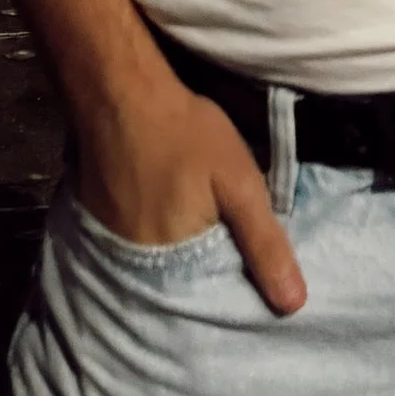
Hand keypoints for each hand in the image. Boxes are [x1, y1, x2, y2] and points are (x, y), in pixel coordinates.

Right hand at [74, 72, 305, 313]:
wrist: (120, 91)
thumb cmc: (185, 133)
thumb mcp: (240, 183)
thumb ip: (265, 242)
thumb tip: (294, 304)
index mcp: (175, 267)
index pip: (214, 304)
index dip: (238, 293)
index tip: (259, 283)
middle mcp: (139, 271)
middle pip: (185, 290)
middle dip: (211, 280)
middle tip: (234, 251)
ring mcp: (114, 250)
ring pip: (162, 271)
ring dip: (185, 263)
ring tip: (208, 240)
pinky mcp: (100, 228)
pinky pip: (140, 252)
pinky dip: (161, 244)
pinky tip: (173, 220)